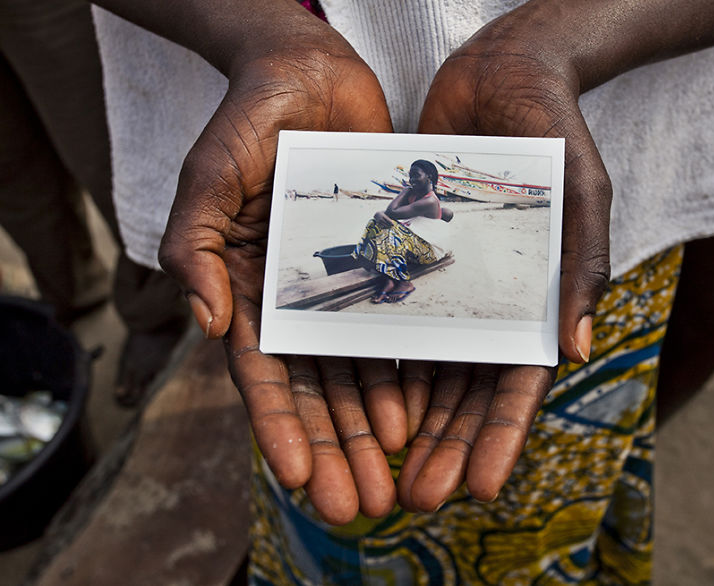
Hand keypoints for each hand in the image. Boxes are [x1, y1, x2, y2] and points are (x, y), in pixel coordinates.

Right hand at [156, 13, 398, 523]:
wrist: (308, 73)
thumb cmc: (247, 120)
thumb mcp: (208, 178)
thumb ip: (195, 247)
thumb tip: (208, 326)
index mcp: (246, 289)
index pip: (261, 373)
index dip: (277, 427)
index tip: (296, 478)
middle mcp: (294, 298)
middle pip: (314, 388)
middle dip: (333, 447)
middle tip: (355, 503)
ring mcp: (339, 284)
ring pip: (358, 369)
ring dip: (372, 425)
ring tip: (395, 474)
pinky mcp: (381, 262)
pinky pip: (396, 326)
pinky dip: (405, 369)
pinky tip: (420, 413)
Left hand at [398, 5, 613, 508]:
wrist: (505, 76)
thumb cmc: (556, 135)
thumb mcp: (580, 197)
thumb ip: (582, 267)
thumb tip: (579, 347)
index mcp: (541, 305)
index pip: (520, 385)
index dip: (501, 438)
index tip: (478, 487)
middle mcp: (493, 308)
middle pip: (466, 394)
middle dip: (443, 448)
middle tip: (415, 499)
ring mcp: (451, 289)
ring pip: (425, 371)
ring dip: (406, 424)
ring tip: (381, 470)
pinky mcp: (410, 261)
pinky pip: (391, 321)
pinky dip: (378, 365)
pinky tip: (357, 404)